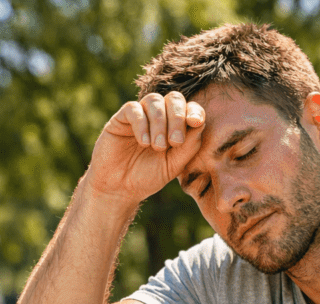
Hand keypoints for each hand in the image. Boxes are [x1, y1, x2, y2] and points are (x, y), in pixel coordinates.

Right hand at [86, 91, 205, 204]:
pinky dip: (141, 124)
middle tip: (175, 142)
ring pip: (154, 101)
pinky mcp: (121, 118)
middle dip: (178, 118)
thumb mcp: (174, 165)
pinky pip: (133, 108)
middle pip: (174, 99)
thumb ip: (189, 146)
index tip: (196, 122)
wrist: (120, 189)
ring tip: (157, 147)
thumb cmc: (149, 177)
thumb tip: (200, 123)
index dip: (195, 110)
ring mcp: (140, 115)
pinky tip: (143, 142)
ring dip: (160, 123)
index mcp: (176, 126)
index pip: (190, 108)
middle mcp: (159, 117)